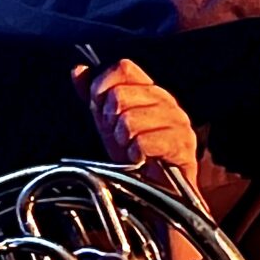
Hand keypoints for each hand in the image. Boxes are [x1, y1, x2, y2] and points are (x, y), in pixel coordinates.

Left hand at [71, 58, 198, 187]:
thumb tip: (78, 70)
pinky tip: (141, 160)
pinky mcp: (181, 145)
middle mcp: (166, 101)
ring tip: (131, 149)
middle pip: (121, 94)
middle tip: (120, 137)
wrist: (156, 190)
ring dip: (123, 141)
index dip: (103, 87)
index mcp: (150, 90)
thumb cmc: (135, 155)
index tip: (100, 108)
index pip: (123, 69)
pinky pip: (143, 143)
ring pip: (130, 120)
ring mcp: (177, 122)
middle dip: (110, 121)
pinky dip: (136, 155)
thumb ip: (94, 95)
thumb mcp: (107, 122)